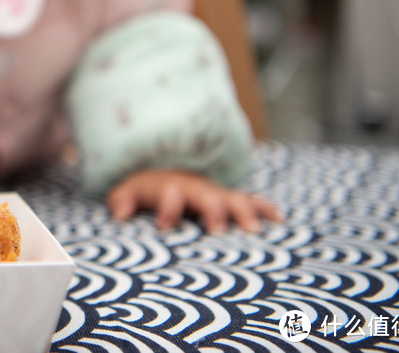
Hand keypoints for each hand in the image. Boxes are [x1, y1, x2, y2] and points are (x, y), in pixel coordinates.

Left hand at [107, 168, 281, 233]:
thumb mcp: (129, 191)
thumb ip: (123, 200)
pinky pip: (251, 200)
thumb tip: (119, 213)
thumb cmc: (148, 188)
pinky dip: (264, 207)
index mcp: (170, 187)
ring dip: (243, 212)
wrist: (167, 168)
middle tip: (217, 231)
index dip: (167, 208)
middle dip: (212, 211)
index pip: (169, 195)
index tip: (164, 226)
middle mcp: (196, 188)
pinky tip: (279, 219)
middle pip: (206, 197)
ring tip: (253, 229)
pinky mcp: (230, 198)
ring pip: (233, 200)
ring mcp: (216, 193)